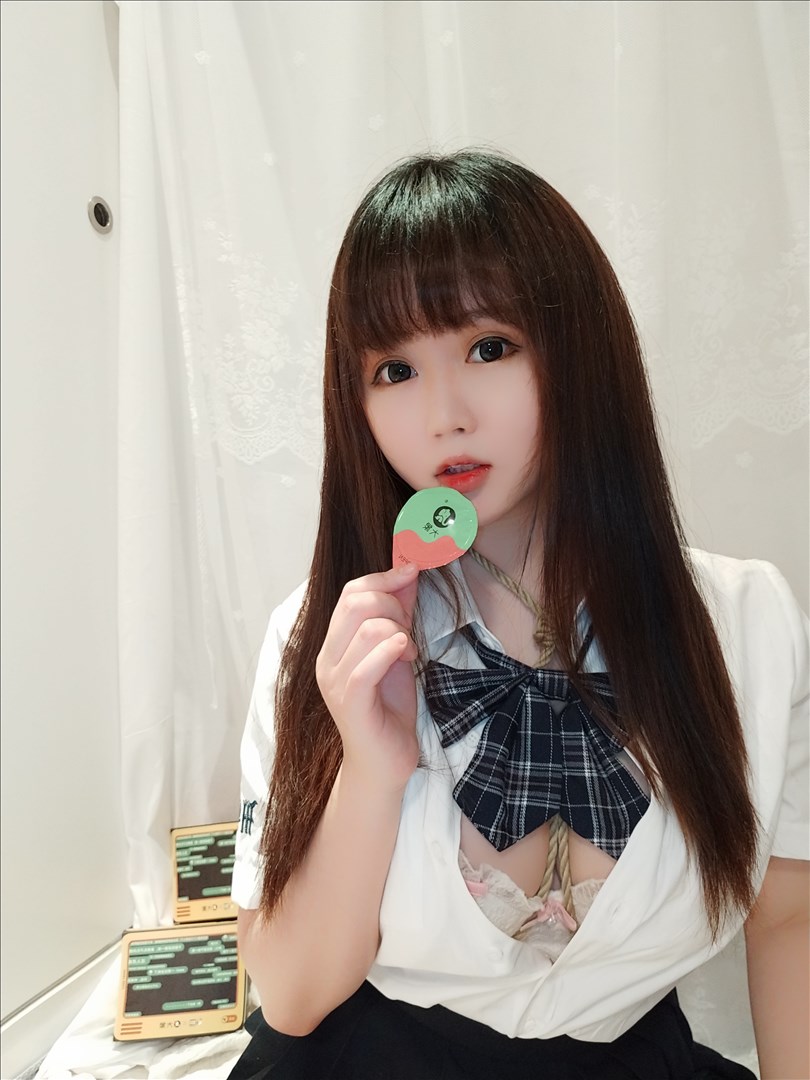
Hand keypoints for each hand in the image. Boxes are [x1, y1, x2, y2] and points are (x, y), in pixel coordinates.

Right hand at [316, 563, 419, 790]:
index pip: (350, 593)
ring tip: (409, 651)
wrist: (385, 762)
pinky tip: (407, 657)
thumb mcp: (397, 651)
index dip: (384, 577)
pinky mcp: (350, 703)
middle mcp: (327, 659)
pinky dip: (392, 651)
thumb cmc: (389, 708)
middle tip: (410, 628)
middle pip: (356, 603)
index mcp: (334, 644)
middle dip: (394, 605)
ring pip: (365, 629)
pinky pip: (366, 665)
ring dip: (398, 631)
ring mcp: (335, 681)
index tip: (413, 572)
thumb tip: (409, 573)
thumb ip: (399, 614)